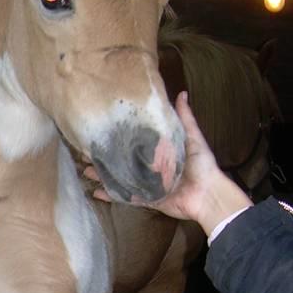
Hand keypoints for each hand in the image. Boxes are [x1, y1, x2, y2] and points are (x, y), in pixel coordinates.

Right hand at [84, 91, 252, 235]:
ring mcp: (147, 184)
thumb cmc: (202, 164)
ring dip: (104, 176)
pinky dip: (111, 196)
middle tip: (88, 151)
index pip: (137, 143)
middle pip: (124, 161)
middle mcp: (151, 168)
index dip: (121, 138)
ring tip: (86, 171)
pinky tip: (95, 193)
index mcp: (160, 153)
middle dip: (107, 157)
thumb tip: (181, 93)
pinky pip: (126, 198)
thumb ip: (185, 118)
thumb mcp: (192, 137)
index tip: (104, 130)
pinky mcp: (146, 199)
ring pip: (121, 178)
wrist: (207, 194)